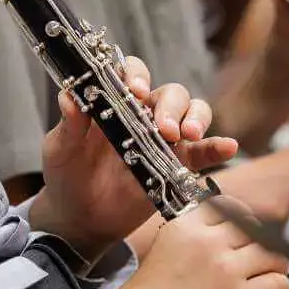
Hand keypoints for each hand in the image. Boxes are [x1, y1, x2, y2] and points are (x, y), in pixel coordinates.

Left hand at [33, 55, 236, 261]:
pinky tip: (228, 146)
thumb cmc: (66, 173)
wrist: (79, 215)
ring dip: (195, 118)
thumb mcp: (60, 148)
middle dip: (170, 105)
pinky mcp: (177, 165)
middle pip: (169, 93)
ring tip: (190, 134)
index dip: (136, 75)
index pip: (131, 73)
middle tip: (163, 127)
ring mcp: (162, 139)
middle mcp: (142, 114)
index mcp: (112, 101)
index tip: (134, 91)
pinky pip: (203, 153)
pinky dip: (217, 147)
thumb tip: (68, 96)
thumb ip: (69, 124)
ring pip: (191, 113)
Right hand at [54, 200, 288, 288]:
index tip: (247, 224)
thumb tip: (219, 232)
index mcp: (184, 227)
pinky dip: (277, 287)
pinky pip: (278, 282)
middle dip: (262, 240)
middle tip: (260, 252)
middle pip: (254, 228)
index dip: (242, 215)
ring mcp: (226, 270)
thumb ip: (191, 237)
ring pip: (273, 254)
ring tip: (268, 272)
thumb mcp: (164, 250)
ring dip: (274, 263)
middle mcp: (207, 243)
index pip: (227, 205)